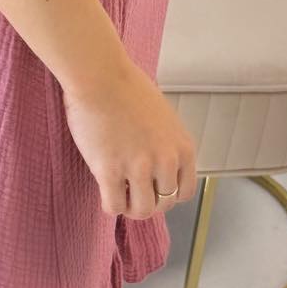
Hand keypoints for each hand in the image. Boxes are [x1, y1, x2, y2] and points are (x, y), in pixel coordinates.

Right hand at [62, 58, 199, 220]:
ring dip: (130, 207)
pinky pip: (114, 206)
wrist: (100, 76)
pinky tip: (104, 189)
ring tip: (119, 193)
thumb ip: (166, 144)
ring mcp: (138, 167)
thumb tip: (158, 169)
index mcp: (183, 148)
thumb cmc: (127, 88)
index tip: (152, 189)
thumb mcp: (164, 118)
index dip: (167, 195)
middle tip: (131, 190)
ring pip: (141, 211)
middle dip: (147, 200)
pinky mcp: (110, 170)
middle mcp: (166, 160)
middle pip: (164, 204)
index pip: (185, 193)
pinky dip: (110, 204)